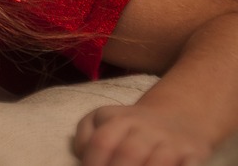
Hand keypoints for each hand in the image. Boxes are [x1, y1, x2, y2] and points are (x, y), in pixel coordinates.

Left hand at [74, 104, 213, 165]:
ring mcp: (172, 143)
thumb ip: (86, 137)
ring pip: (159, 163)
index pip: (101, 142)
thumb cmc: (131, 126)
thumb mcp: (103, 120)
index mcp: (119, 120)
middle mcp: (146, 129)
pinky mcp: (195, 155)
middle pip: (129, 154)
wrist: (180, 116)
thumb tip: (82, 157)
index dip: (92, 164)